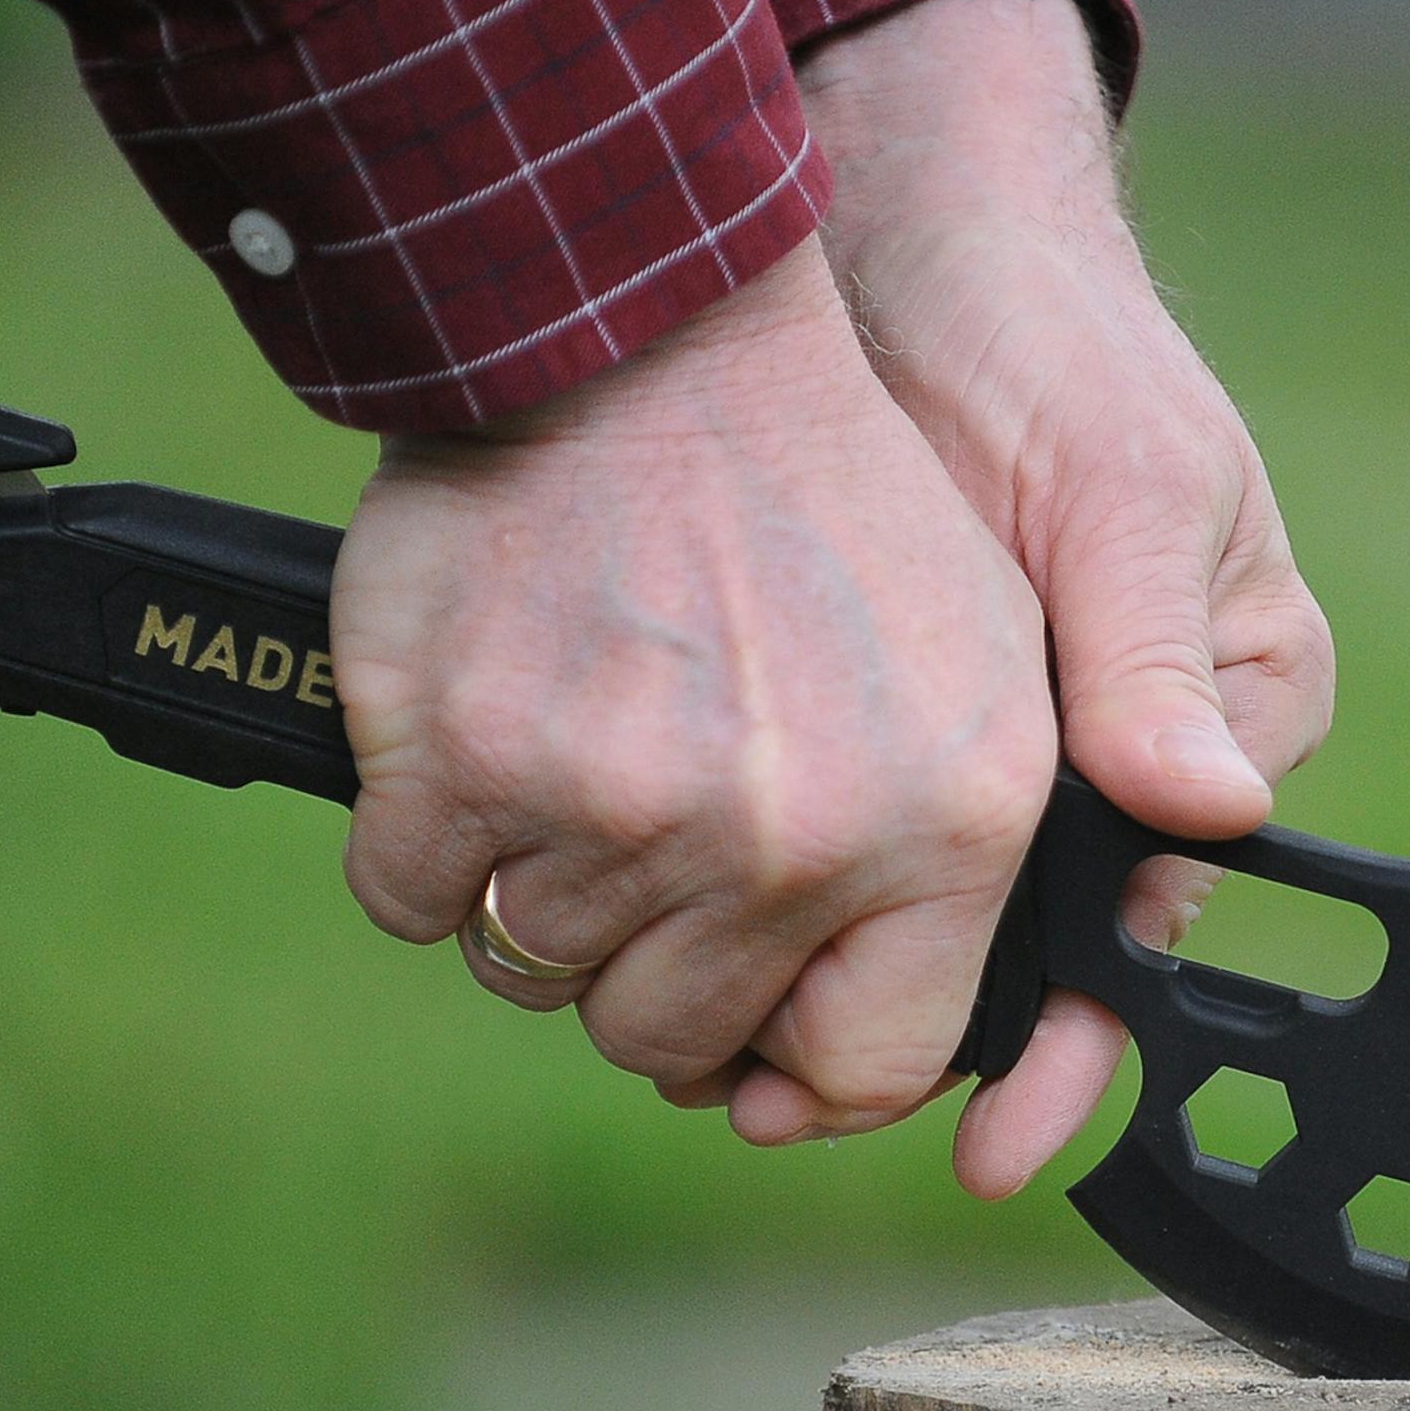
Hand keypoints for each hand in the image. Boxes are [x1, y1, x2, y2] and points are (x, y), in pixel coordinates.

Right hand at [330, 235, 1056, 1139]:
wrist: (650, 329)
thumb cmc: (823, 504)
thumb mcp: (998, 662)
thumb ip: (973, 873)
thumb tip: (881, 1081)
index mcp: (946, 825)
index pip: (863, 1067)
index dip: (796, 1062)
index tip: (752, 1022)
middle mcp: (788, 839)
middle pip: (671, 1038)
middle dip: (650, 966)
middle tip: (646, 844)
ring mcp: (615, 807)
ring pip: (534, 971)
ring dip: (538, 893)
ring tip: (573, 761)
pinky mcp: (460, 762)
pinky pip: (412, 906)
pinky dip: (425, 847)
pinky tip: (474, 743)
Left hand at [797, 0, 1336, 1194]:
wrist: (896, 240)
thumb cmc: (1046, 345)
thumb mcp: (1120, 484)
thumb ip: (1153, 647)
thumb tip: (1213, 803)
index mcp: (1202, 730)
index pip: (1142, 937)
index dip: (1075, 1060)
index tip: (992, 1149)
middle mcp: (1083, 768)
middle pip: (1000, 966)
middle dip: (899, 1058)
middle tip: (772, 1102)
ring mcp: (957, 754)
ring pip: (887, 935)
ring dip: (795, 998)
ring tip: (697, 1047)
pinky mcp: (846, 723)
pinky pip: (801, 860)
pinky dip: (733, 911)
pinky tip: (660, 939)